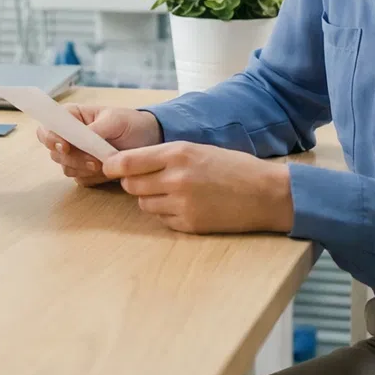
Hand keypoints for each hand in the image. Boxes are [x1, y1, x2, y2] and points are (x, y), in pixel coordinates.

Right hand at [36, 105, 163, 185]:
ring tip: (103, 165)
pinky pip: (80, 179)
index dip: (51, 138)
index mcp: (71, 118)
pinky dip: (92, 178)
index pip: (48, 128)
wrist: (149, 141)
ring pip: (66, 168)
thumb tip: (80, 138)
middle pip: (54, 152)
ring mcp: (76, 155)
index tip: (65, 147)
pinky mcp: (85, 171)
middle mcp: (69, 137)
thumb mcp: (115, 120)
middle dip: (73, 158)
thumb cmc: (131, 123)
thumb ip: (95, 128)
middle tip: (94, 161)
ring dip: (83, 169)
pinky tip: (106, 172)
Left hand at [102, 142, 293, 234]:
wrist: (266, 193)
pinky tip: (188, 206)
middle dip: (134, 183)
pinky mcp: (189, 224)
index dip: (113, 165)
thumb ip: (163, 155)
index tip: (109, 166)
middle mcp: (176, 179)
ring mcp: (182, 204)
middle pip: (131, 185)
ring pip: (143, 204)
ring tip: (175, 192)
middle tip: (151, 179)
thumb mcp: (196, 149)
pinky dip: (168, 214)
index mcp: (177, 153)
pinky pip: (162, 219)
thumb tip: (127, 164)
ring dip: (151, 199)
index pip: (127, 162)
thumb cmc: (232, 167)